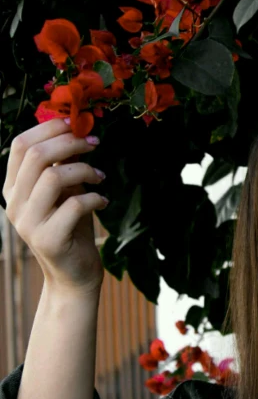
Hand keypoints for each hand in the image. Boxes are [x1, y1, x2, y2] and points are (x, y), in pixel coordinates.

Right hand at [2, 118, 108, 294]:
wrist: (73, 273)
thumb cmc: (71, 226)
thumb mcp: (65, 190)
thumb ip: (62, 163)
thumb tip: (75, 128)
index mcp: (12, 187)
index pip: (21, 145)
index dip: (50, 128)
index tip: (77, 124)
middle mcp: (13, 204)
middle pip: (36, 156)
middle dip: (70, 143)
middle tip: (94, 144)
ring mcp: (28, 223)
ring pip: (53, 177)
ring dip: (84, 170)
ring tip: (100, 176)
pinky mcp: (48, 240)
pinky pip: (74, 205)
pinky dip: (95, 197)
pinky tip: (103, 201)